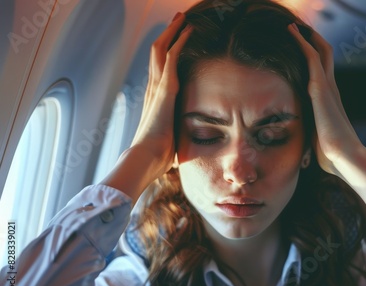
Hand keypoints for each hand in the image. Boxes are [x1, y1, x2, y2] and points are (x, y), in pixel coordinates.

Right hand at [100, 13, 192, 202]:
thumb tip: (178, 147)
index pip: (158, 68)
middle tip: (178, 20)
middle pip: (157, 52)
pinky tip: (188, 30)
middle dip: (168, 34)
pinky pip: (172, 56)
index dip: (165, 52)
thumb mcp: (168, 139)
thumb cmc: (157, 154)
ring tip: (182, 17)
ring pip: (162, 48)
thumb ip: (172, 135)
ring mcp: (157, 86)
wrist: (147, 157)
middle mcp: (152, 88)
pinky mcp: (165, 87)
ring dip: (173, 31)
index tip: (174, 41)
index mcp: (154, 98)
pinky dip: (179, 40)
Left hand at [288, 23, 365, 214]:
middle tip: (298, 29)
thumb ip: (314, 131)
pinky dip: (303, 43)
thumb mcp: (319, 138)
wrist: (344, 157)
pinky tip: (293, 33)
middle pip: (324, 56)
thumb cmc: (332, 154)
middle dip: (311, 41)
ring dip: (306, 37)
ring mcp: (327, 87)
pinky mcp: (321, 89)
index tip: (301, 47)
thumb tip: (306, 142)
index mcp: (329, 99)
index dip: (313, 57)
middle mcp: (330, 89)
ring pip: (320, 52)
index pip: (322, 71)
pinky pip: (312, 58)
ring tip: (293, 26)